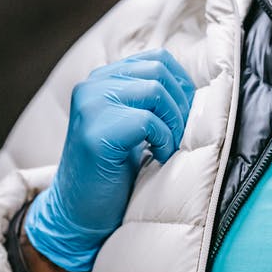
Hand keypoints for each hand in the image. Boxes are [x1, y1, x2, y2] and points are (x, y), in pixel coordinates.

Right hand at [25, 49, 195, 271]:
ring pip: (155, 91)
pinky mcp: (96, 132)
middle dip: (180, 103)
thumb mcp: (130, 123)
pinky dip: (163, 140)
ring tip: (167, 146)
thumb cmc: (112, 170)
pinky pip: (147, 121)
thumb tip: (192, 87)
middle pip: (158, 71)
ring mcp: (90, 107)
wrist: (78, 213)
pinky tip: (158, 157)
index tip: (185, 113)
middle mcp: (91, 86)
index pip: (156, 58)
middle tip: (179, 134)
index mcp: (101, 79)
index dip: (181, 83)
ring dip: (173, 122)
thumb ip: (147, 98)